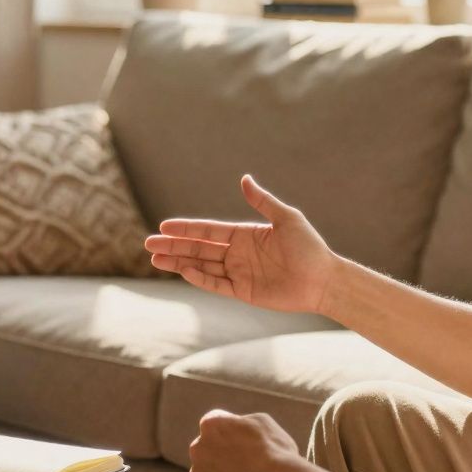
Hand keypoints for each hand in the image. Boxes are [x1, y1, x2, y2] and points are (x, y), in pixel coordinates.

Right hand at [144, 175, 339, 312]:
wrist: (324, 279)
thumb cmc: (309, 247)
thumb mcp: (287, 219)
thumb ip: (263, 201)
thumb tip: (244, 179)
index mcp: (244, 234)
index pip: (208, 230)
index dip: (185, 229)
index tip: (163, 226)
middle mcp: (237, 253)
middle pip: (198, 248)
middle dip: (173, 246)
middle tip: (148, 244)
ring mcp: (239, 273)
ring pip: (202, 266)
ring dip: (179, 263)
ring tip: (155, 259)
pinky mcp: (243, 292)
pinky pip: (216, 284)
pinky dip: (199, 278)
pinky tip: (183, 271)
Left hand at [188, 409, 302, 471]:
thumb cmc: (274, 451)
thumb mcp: (262, 422)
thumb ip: (239, 422)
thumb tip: (234, 428)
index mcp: (210, 425)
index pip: (213, 425)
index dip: (229, 433)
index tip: (242, 442)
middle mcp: (197, 449)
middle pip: (205, 450)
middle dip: (219, 455)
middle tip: (244, 465)